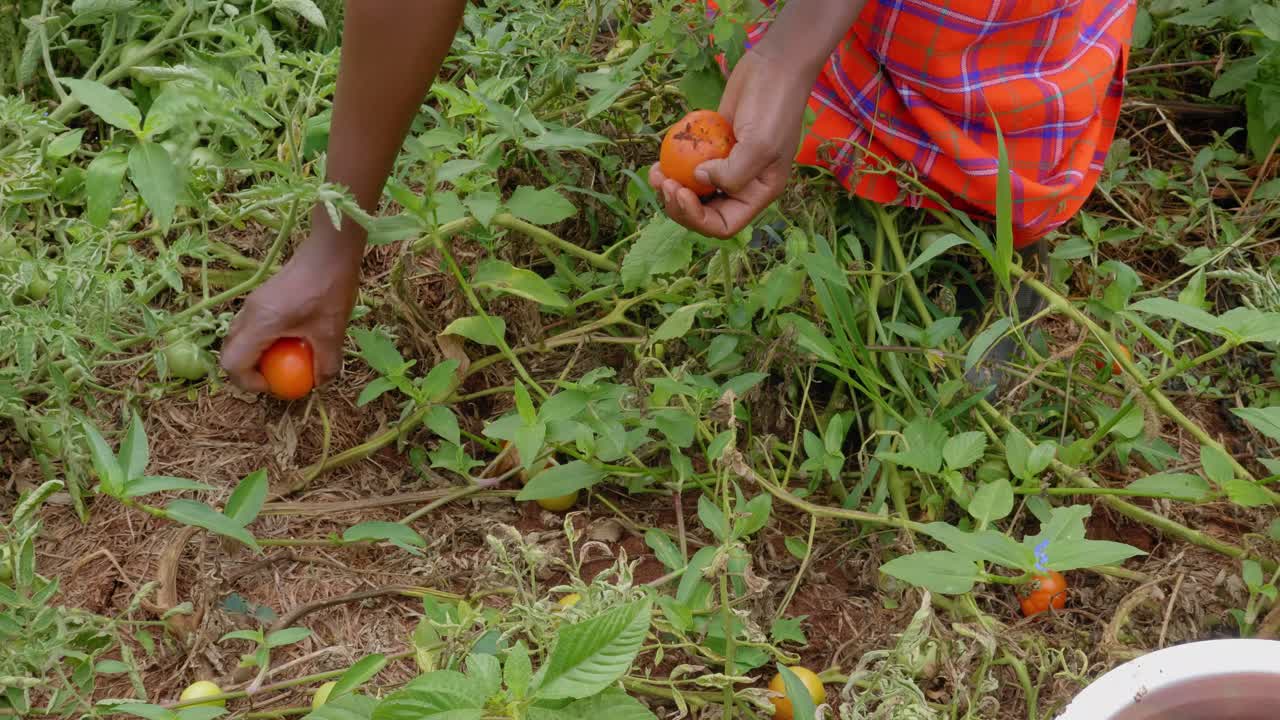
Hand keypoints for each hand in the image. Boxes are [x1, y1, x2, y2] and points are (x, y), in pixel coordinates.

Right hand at [219, 226, 361, 393]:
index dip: (248, 383)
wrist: (329, 250)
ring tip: (282, 360)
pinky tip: (289, 340)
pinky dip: (261, 341)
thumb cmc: (330, 289)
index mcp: (260, 323)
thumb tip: (321, 384)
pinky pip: (250, 326)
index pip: (233, 363)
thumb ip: (326, 363)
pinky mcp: (262, 298)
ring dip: (254, 355)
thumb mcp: (332, 332)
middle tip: (274, 378)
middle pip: (229, 352)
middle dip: (246, 372)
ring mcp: (253, 303)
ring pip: (238, 338)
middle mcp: (248, 313)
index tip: (273, 385)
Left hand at [650, 48, 816, 238]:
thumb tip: (698, 180)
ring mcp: (727, 165)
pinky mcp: (714, 146)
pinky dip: (674, 165)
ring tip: (655, 172)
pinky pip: (689, 165)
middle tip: (663, 181)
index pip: (724, 225)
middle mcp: (742, 185)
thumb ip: (732, 174)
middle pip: (704, 213)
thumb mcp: (759, 145)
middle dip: (678, 204)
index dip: (698, 219)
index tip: (680, 193)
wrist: (774, 66)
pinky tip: (661, 157)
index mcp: (758, 193)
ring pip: (693, 191)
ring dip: (671, 188)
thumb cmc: (774, 106)